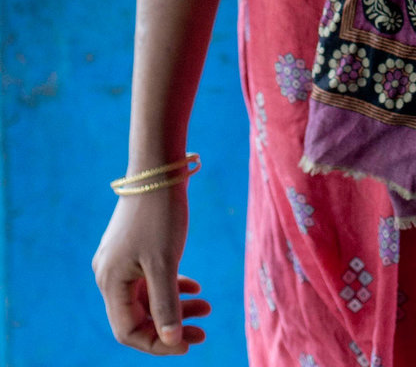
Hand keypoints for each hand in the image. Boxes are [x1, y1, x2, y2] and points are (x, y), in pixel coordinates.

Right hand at [92, 186, 210, 352]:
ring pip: (148, 297)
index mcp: (110, 282)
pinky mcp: (135, 248)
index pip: (128, 331)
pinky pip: (152, 278)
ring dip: (177, 306)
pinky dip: (173, 285)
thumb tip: (170, 340)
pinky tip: (196, 288)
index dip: (157, 343)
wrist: (159, 168)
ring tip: (208, 307)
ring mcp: (122, 261)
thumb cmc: (159, 214)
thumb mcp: (165, 262)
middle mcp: (110, 275)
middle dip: (171, 326)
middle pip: (139, 316)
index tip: (188, 343)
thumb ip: (166, 304)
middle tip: (203, 333)